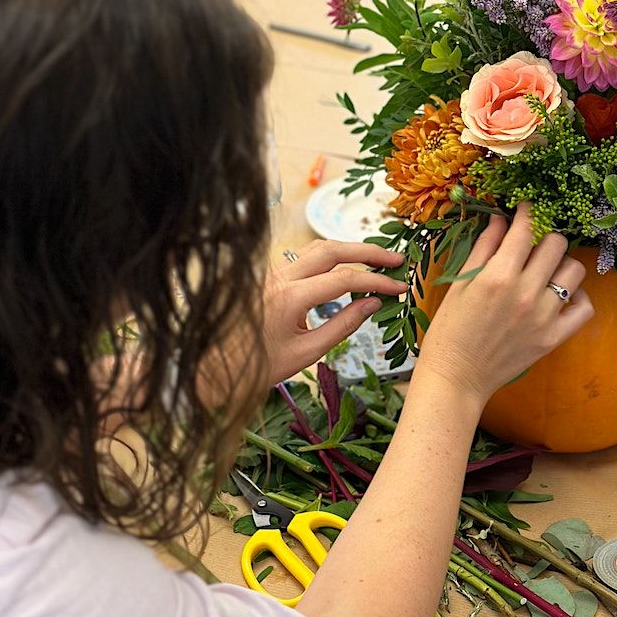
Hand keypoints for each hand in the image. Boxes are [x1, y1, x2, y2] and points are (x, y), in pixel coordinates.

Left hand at [263, 241, 405, 382]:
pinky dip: (330, 257)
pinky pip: (304, 258)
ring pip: (316, 249)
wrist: (217, 368)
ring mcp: (271, 273)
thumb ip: (343, 326)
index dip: (376, 281)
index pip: (343, 279)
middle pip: (332, 250)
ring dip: (349, 249)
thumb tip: (372, 304)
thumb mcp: (306, 352)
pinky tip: (346, 266)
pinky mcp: (269, 276)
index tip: (398, 287)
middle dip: (367, 251)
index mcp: (288, 298)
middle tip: (395, 259)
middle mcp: (279, 277)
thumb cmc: (259, 367)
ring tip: (376, 258)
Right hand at [415, 204, 592, 405]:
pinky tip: (561, 295)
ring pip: (574, 271)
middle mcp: (525, 293)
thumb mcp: (459, 284)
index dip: (528, 212)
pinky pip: (584, 308)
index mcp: (498, 276)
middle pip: (557, 244)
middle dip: (545, 236)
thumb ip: (483, 248)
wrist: (456, 376)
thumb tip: (500, 219)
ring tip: (546, 270)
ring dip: (561, 264)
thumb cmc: (450, 329)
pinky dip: (577, 297)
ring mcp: (543, 317)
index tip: (526, 209)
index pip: (525, 229)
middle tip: (533, 243)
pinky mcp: (554, 338)